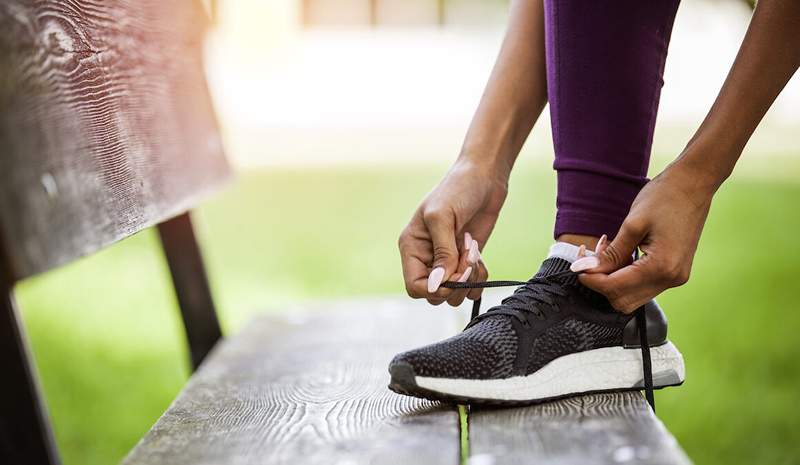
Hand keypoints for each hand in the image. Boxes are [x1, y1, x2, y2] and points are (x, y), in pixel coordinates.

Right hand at [398, 159, 506, 305]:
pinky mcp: (466, 261)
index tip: (454, 276)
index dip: (434, 289)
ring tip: (473, 253)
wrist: (484, 177)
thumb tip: (438, 285)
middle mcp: (427, 258)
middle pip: (435, 294)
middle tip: (467, 259)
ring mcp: (448, 261)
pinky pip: (471, 285)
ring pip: (454, 294)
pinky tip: (479, 256)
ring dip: (469, 279)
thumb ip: (442, 253)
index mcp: (412, 247)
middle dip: (455, 283)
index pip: (414, 286)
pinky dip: (479, 277)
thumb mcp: (443, 218)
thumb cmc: (457, 190)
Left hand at [571, 160, 715, 312]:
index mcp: (662, 267)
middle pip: (623, 300)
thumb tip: (583, 270)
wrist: (694, 184)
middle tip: (591, 257)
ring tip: (605, 251)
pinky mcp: (674, 272)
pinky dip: (626, 275)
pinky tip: (620, 253)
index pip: (615, 288)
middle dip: (601, 282)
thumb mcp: (632, 224)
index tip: (578, 266)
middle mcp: (671, 279)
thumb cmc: (664, 197)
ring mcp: (675, 277)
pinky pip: (643, 285)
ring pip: (632, 295)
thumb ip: (609, 253)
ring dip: (613, 279)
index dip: (592, 279)